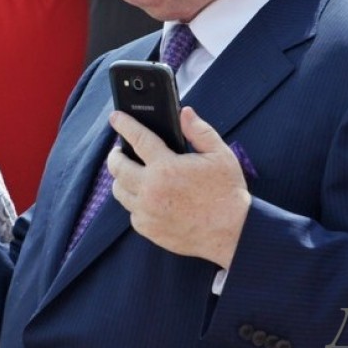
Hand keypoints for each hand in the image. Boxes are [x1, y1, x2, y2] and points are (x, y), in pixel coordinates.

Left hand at [108, 106, 250, 267]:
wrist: (232, 233)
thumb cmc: (227, 193)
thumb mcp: (220, 155)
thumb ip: (199, 131)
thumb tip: (184, 113)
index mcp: (166, 167)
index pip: (137, 138)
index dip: (124, 124)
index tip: (115, 118)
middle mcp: (151, 189)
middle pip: (117, 167)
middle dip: (115, 155)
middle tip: (119, 151)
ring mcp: (147, 211)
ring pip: (119, 191)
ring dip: (121, 179)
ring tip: (130, 173)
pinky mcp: (149, 229)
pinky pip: (131, 212)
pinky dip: (134, 203)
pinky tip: (145, 197)